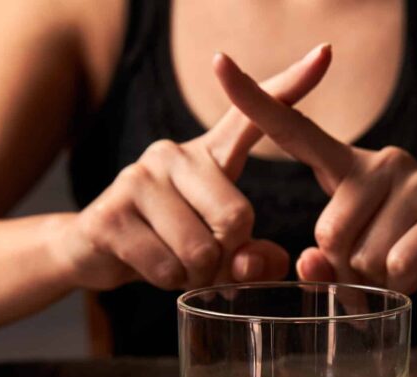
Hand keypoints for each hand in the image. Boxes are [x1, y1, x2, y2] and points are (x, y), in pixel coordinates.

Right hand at [55, 44, 331, 290]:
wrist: (93, 250)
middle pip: (236, 218)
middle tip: (203, 259)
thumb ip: (252, 258)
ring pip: (200, 250)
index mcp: (209, 155)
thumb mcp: (220, 249)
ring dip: (194, 275)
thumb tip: (253, 263)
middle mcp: (173, 154)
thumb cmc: (170, 244)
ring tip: (174, 262)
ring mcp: (138, 179)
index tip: (324, 54)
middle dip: (227, 257)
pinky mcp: (111, 214)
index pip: (251, 118)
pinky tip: (150, 265)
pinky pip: (166, 267)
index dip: (291, 86)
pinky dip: (166, 282)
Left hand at [213, 53, 416, 294]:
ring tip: (397, 263)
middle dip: (344, 266)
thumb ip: (323, 263)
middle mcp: (378, 161)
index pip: (294, 129)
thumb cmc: (398, 249)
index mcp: (346, 166)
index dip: (255, 101)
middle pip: (328, 233)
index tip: (219, 63)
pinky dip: (402, 284)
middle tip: (372, 263)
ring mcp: (413, 181)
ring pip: (363, 256)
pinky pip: (399, 265)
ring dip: (375, 278)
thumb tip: (310, 265)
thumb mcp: (353, 259)